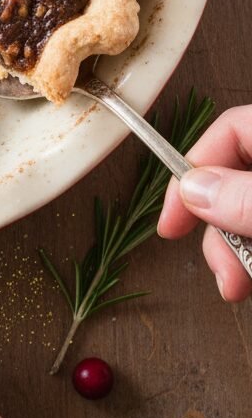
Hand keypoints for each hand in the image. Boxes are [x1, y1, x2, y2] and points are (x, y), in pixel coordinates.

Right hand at [158, 104, 251, 301]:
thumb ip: (244, 197)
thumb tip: (194, 190)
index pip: (229, 130)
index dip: (192, 170)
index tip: (173, 220)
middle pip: (235, 179)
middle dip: (217, 229)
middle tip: (218, 269)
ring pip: (250, 214)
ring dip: (236, 252)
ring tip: (238, 287)